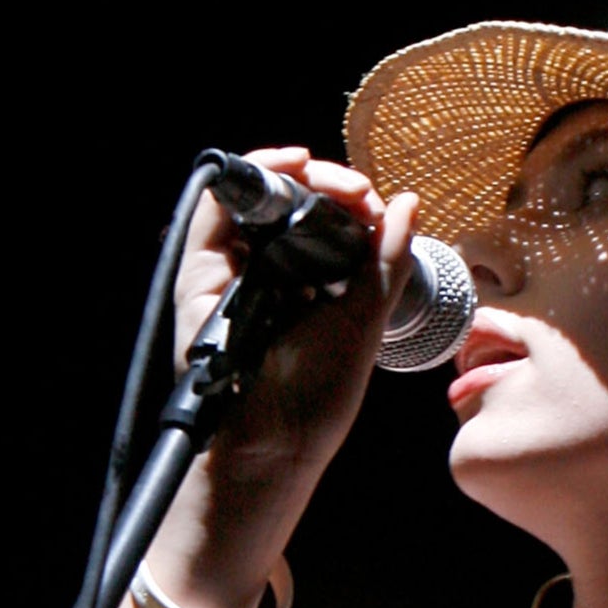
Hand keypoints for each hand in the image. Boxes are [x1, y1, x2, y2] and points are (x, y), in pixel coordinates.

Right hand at [175, 148, 419, 478]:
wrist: (269, 445)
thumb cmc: (314, 401)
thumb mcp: (364, 324)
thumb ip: (386, 264)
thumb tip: (407, 203)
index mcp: (309, 289)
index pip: (325, 225)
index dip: (350, 204)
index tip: (375, 206)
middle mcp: (268, 276)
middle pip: (292, 204)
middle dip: (330, 186)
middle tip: (358, 193)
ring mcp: (232, 272)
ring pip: (256, 197)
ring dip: (297, 172)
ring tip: (332, 179)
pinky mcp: (201, 272)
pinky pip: (216, 205)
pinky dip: (250, 173)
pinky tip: (290, 163)